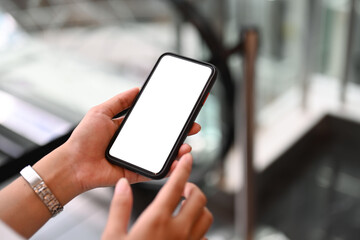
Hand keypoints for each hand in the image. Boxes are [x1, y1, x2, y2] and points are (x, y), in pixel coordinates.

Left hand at [60, 88, 200, 191]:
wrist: (73, 164)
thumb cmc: (83, 138)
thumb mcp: (101, 112)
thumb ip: (119, 101)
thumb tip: (137, 89)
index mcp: (130, 128)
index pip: (155, 120)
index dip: (170, 115)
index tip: (184, 107)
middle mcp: (137, 143)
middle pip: (164, 137)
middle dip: (181, 131)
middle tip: (195, 125)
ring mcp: (139, 158)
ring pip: (164, 154)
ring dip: (179, 150)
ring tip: (187, 144)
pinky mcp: (137, 173)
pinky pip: (156, 171)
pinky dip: (169, 168)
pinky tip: (178, 161)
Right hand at [102, 153, 212, 239]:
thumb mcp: (113, 236)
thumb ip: (119, 208)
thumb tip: (122, 185)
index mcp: (157, 220)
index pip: (175, 186)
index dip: (184, 168)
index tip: (188, 158)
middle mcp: (177, 231)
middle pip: (199, 198)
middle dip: (193, 187)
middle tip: (182, 188)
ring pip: (207, 217)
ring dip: (199, 207)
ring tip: (185, 206)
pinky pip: (205, 237)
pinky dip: (200, 228)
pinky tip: (187, 229)